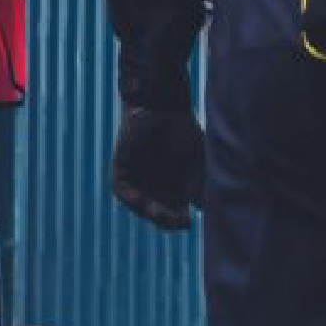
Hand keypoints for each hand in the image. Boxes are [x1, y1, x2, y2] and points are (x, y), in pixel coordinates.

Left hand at [111, 108, 203, 229]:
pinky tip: (140, 200)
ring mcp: (137, 181)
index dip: (179, 221)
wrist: (162, 104)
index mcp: (174, 190)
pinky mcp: (121, 170)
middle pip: (158, 215)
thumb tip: (204, 207)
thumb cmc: (183, 129)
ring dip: (148, 212)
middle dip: (166, 221)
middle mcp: (155, 189)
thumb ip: (202, 182)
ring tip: (157, 214)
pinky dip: (129, 198)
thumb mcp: (199, 159)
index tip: (188, 222)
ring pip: (140, 206)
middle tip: (177, 220)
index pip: (174, 215)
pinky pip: (121, 191)